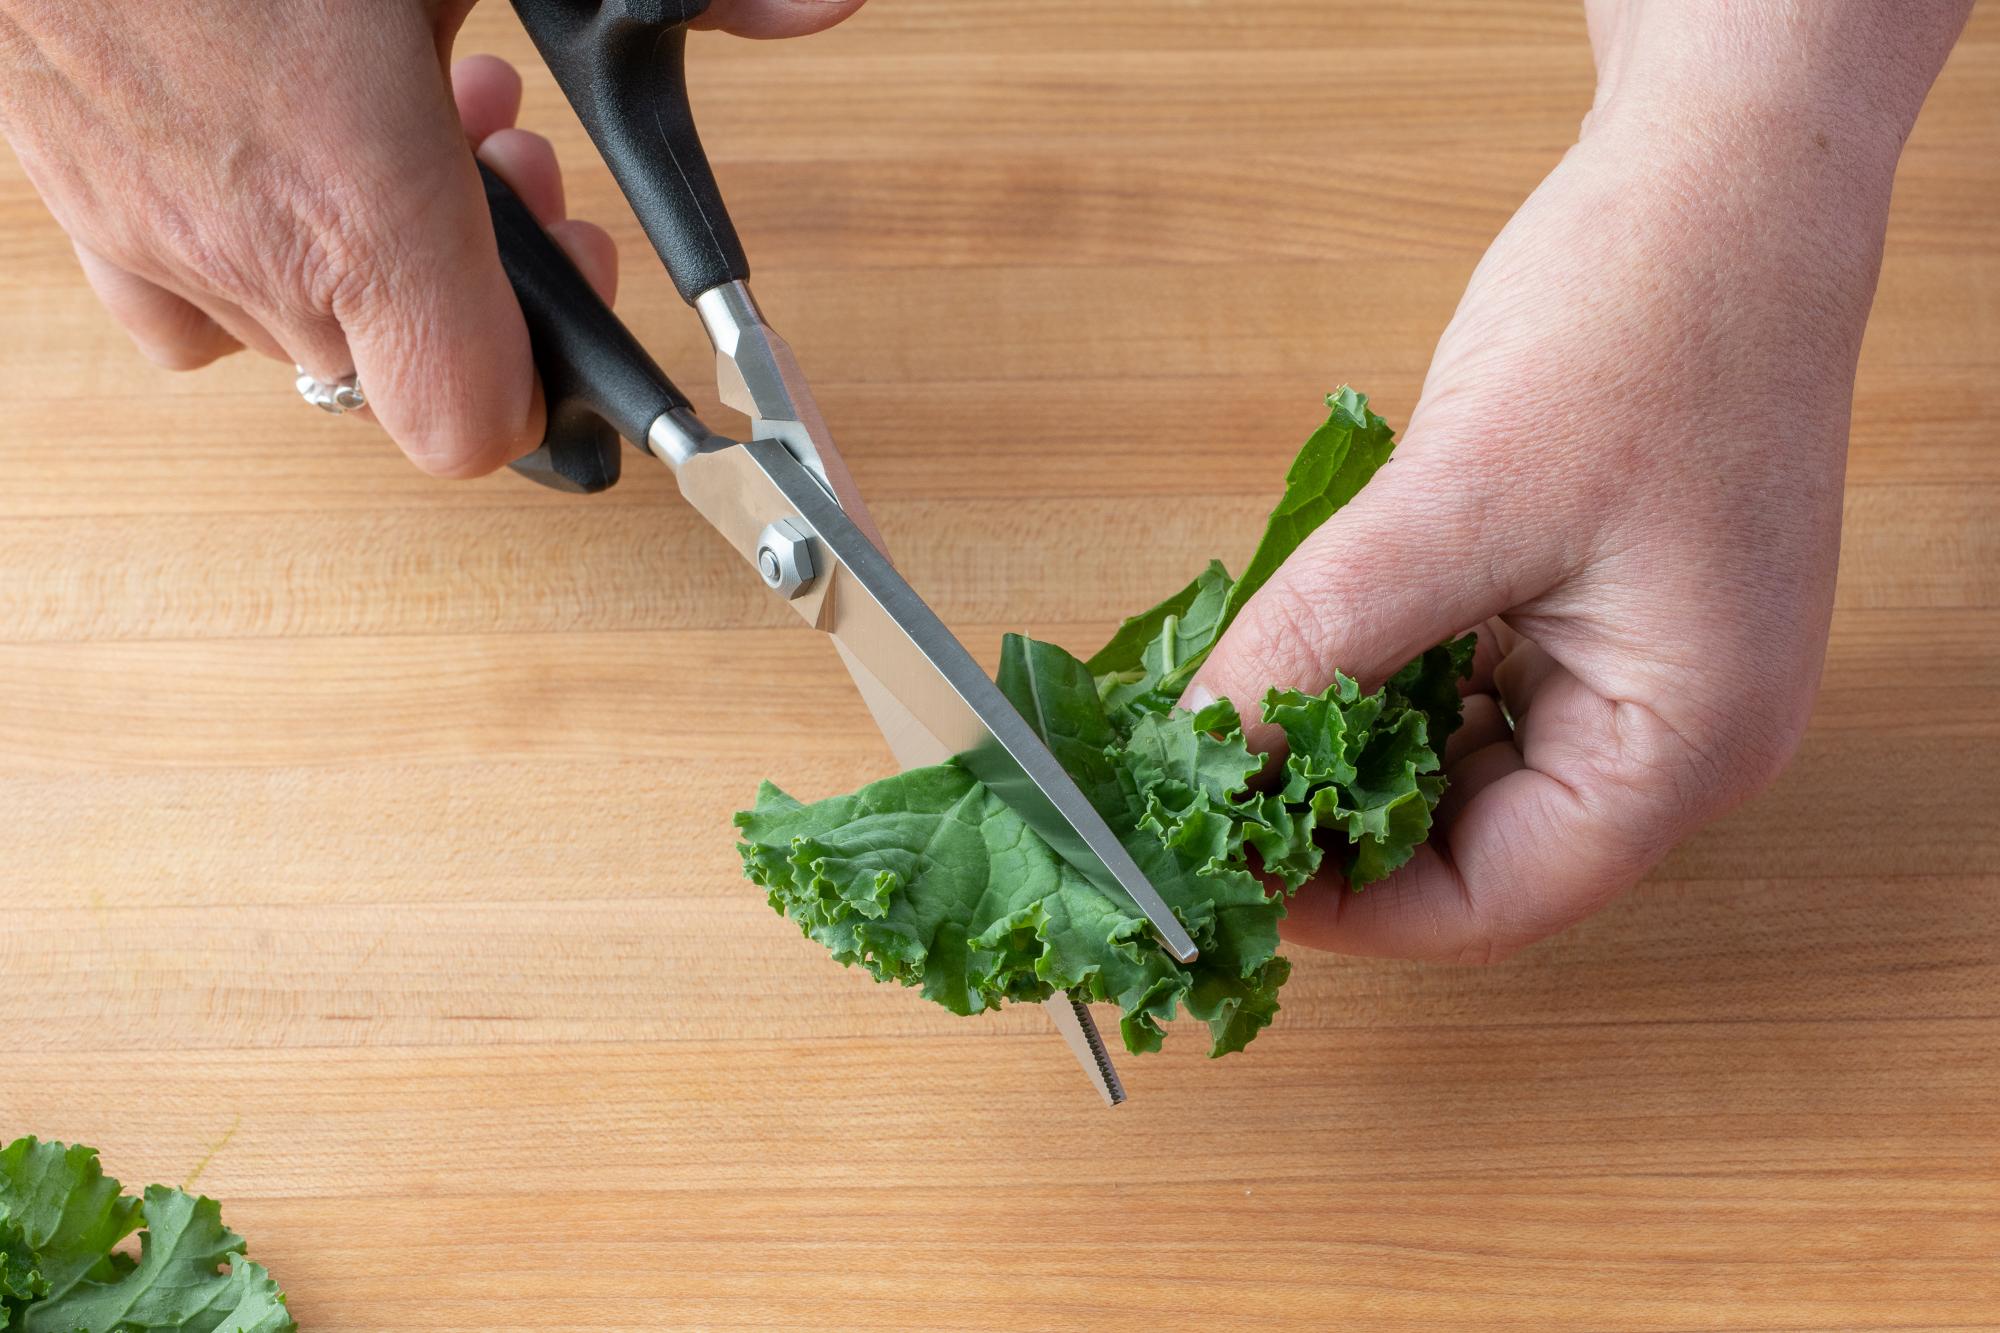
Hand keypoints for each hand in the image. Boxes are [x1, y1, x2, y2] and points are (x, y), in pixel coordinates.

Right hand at [0, 0, 863, 475]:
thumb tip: (826, 7)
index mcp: (360, 204)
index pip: (472, 428)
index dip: (543, 391)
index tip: (572, 293)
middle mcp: (252, 253)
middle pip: (412, 371)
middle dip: (487, 276)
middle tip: (506, 157)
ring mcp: (153, 239)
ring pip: (311, 332)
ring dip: (381, 249)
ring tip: (399, 111)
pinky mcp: (78, 208)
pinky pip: (188, 303)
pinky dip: (254, 254)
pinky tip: (276, 144)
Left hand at [1183, 0, 1971, 962]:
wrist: (1725, 182)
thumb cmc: (1643, 323)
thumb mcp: (1456, 503)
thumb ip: (1320, 644)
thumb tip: (1200, 750)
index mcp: (1686, 744)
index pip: (1494, 905)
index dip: (1345, 907)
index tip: (1221, 873)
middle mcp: (1678, 732)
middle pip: (1477, 845)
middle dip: (1335, 819)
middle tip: (1206, 786)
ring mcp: (1643, 669)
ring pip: (1463, 765)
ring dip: (1350, 744)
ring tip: (1242, 708)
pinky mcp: (1601, 609)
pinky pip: (1473, 686)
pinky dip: (1385, 676)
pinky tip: (1306, 644)